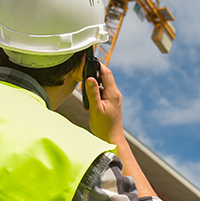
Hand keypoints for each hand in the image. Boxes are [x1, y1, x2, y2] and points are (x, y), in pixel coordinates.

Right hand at [84, 64, 156, 197]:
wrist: (111, 139)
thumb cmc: (104, 127)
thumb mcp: (96, 108)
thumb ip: (92, 92)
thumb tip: (90, 78)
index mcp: (113, 93)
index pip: (106, 73)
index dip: (98, 65)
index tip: (89, 61)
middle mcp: (115, 94)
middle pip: (104, 78)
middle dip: (93, 79)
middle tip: (84, 83)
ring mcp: (114, 99)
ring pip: (102, 87)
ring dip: (93, 90)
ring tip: (87, 101)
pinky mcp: (111, 103)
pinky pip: (102, 94)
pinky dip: (95, 97)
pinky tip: (90, 106)